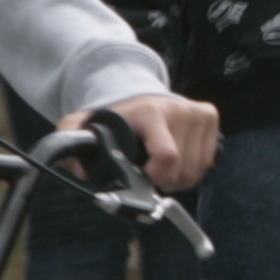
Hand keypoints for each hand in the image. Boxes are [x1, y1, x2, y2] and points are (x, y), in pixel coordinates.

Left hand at [82, 88, 221, 194]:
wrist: (140, 97)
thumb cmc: (117, 120)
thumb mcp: (87, 126)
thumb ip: (69, 139)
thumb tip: (76, 168)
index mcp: (149, 112)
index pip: (167, 157)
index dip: (155, 177)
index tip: (143, 177)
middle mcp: (178, 109)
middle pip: (182, 168)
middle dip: (165, 181)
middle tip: (150, 175)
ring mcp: (196, 112)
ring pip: (198, 167)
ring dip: (180, 178)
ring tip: (163, 170)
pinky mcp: (209, 116)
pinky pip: (209, 160)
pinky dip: (194, 170)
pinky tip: (179, 164)